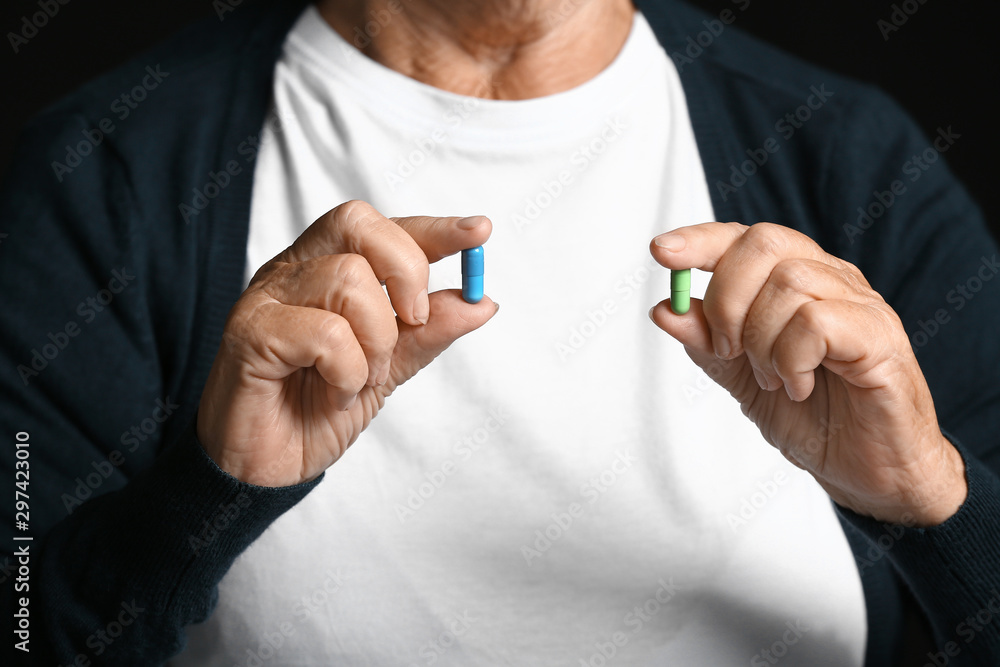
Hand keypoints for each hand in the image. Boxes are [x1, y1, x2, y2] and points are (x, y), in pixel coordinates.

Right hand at [197, 200, 496, 485]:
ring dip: (376, 342)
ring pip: (349, 280)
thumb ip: (428, 332)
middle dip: (406, 273)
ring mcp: (268, 298)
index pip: (383, 228)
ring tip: (360, 380)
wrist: (266, 468)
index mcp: (324, 270)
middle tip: (413, 324)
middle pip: (359, 225)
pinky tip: (335, 394)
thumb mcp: (388, 368)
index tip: (479, 232)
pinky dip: (347, 372)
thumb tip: (481, 301)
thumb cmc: (313, 411)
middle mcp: (294, 272)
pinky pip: (325, 333)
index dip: (434, 229)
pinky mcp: (251, 333)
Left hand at [649, 222, 965, 525]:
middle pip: (765, 244)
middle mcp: (831, 281)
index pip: (745, 237)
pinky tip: (797, 386)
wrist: (868, 473)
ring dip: (760, 339)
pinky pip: (817, 321)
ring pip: (789, 283)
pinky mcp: (880, 339)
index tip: (662, 252)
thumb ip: (706, 343)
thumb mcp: (741, 378)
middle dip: (727, 298)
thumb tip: (665, 308)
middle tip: (729, 350)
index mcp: (797, 281)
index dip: (701, 240)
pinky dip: (791, 358)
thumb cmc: (814, 417)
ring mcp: (860, 306)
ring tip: (772, 379)